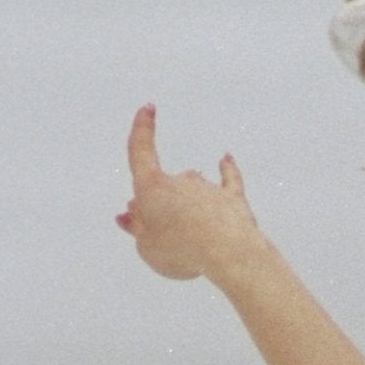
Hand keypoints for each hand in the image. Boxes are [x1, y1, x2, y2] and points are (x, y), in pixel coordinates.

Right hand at [115, 105, 258, 280]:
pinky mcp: (232, 198)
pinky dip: (227, 169)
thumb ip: (138, 228)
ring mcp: (208, 188)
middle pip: (165, 188)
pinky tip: (226, 159)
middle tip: (161, 238)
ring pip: (192, 192)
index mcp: (153, 187)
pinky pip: (229, 179)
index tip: (147, 109)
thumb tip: (132, 215)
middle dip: (160, 208)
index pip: (141, 152)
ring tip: (190, 242)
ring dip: (187, 209)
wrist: (227, 255)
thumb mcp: (147, 247)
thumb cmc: (182, 251)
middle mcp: (181, 181)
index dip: (142, 131)